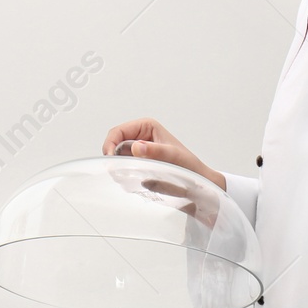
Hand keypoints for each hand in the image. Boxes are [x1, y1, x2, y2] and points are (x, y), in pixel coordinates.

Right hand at [100, 118, 226, 190]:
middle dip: (114, 157)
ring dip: (120, 166)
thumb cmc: (189, 166)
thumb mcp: (173, 157)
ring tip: (131, 175)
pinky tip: (134, 179)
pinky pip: (124, 165)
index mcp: (146, 126)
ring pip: (117, 156)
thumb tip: (136, 147)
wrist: (198, 181)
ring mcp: (138, 149)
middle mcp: (140, 136)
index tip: (110, 159)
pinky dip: (124, 172)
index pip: (117, 131)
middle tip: (119, 171)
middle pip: (114, 144)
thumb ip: (155, 151)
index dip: (110, 144)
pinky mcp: (139, 161)